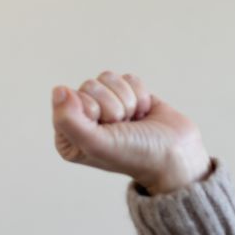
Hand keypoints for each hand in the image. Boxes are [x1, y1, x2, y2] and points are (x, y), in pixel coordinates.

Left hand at [52, 71, 211, 194]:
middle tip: (123, 126)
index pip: (70, 98)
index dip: (94, 110)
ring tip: (133, 121)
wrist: (176, 155)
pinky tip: (143, 114)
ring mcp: (106, 106)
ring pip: (108, 78)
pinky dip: (140, 94)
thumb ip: (69, 121)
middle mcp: (84, 120)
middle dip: (113, 105)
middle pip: (90, 85)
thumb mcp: (96, 143)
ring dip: (128, 100)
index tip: (107, 129)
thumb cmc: (134, 154)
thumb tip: (58, 90)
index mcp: (68, 136)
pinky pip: (127, 78)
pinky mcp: (128, 96)